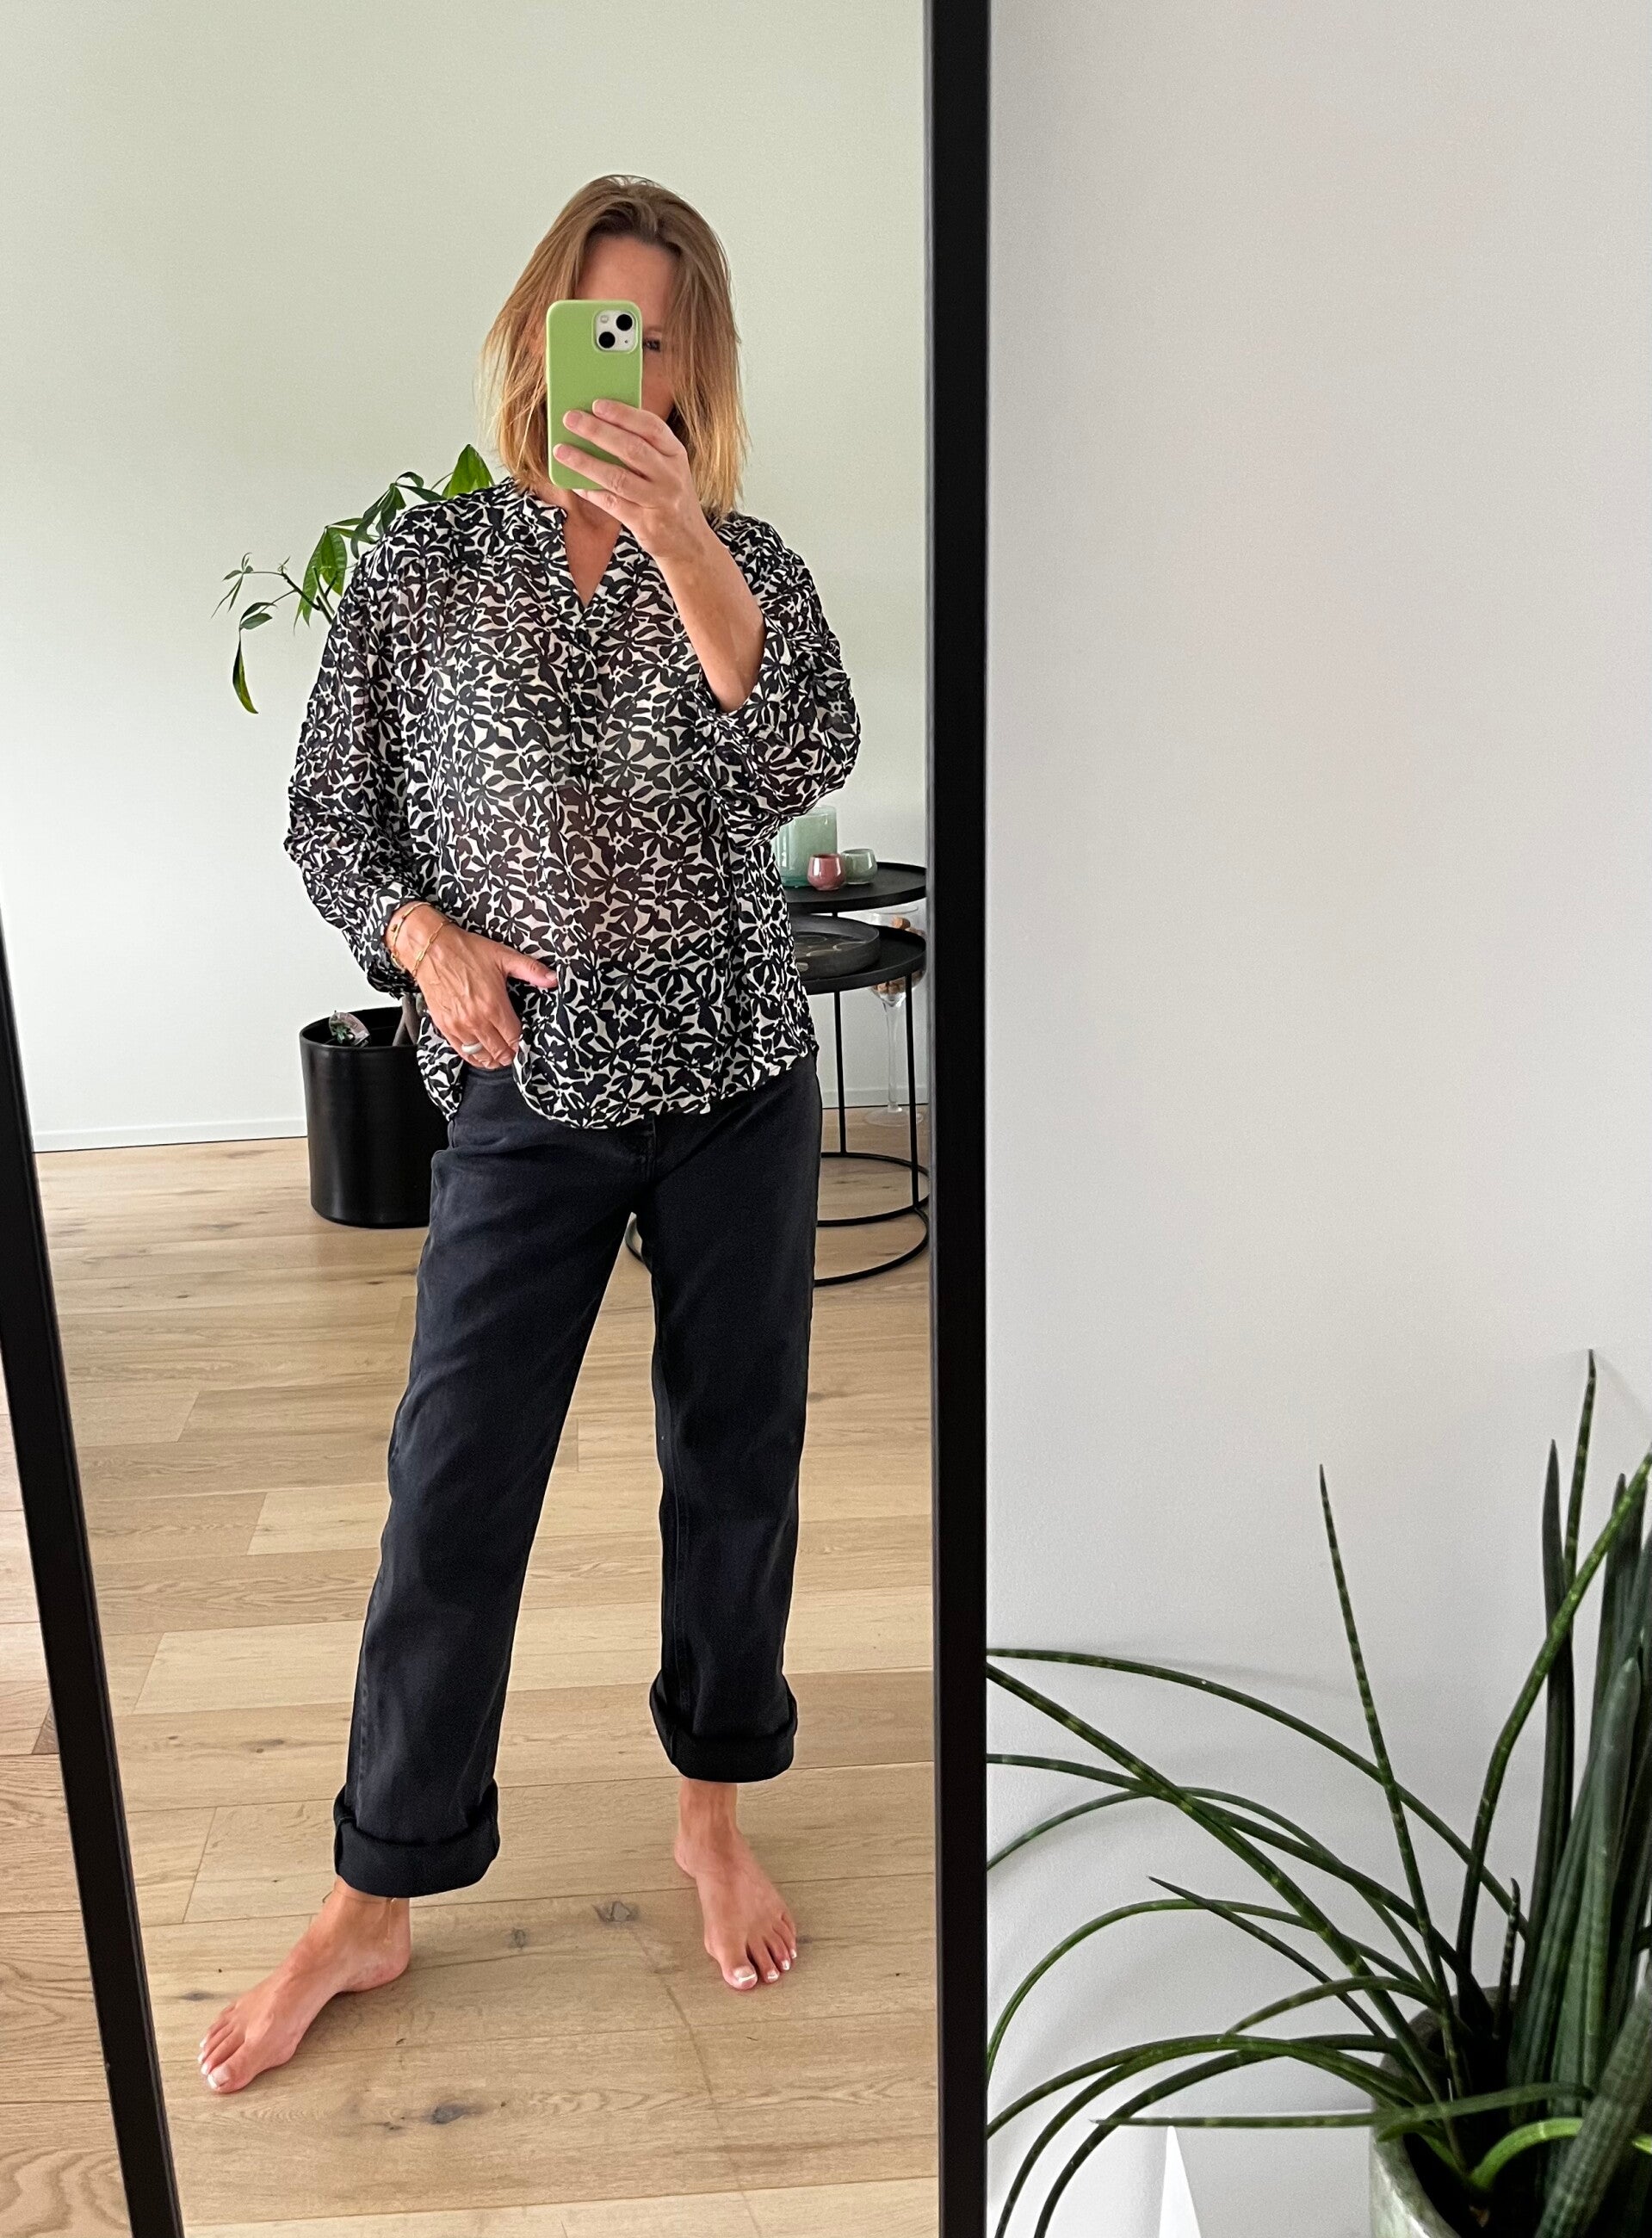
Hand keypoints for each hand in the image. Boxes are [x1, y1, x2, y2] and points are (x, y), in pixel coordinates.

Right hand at [401, 913, 556, 1067]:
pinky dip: (473, 1057)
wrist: (431, 949)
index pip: (514, 1037)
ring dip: (493, 1060)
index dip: (522, 1044)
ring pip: (481, 1056)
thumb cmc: (464, 951)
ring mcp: (459, 1025)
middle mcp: (476, 1019)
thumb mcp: (503, 956)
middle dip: (510, 1054)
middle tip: (515, 1053)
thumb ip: (531, 970)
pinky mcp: (445, 1026)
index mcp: (494, 1005)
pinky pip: (462, 1051)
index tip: (524, 1043)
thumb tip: (553, 979)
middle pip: (499, 1051)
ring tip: (500, 1058)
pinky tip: (480, 1056)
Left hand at [552, 398, 713, 566]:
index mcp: (676, 454)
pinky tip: (575, 482)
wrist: (690, 544)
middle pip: (631, 449)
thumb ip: (644, 448)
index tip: (597, 404)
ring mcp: (660, 501)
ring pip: (618, 478)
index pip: (652, 427)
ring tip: (561, 450)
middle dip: (598, 431)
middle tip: (570, 419)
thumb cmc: (669, 497)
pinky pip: (613, 504)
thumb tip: (600, 424)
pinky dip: (591, 492)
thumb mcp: (668, 469)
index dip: (624, 414)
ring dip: (586, 462)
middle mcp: (671, 476)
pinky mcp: (647, 525)